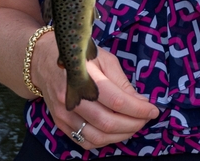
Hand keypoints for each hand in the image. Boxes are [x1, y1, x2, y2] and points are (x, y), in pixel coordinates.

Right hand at [32, 32, 158, 147]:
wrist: (45, 64)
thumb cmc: (80, 57)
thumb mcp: (104, 59)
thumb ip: (122, 81)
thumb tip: (140, 101)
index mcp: (84, 77)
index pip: (116, 101)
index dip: (138, 109)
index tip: (153, 110)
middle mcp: (71, 98)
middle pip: (107, 122)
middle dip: (133, 124)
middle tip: (146, 119)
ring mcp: (64, 114)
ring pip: (97, 136)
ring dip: (121, 135)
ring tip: (135, 126)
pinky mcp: (61, 124)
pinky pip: (85, 141)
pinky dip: (105, 141)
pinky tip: (116, 132)